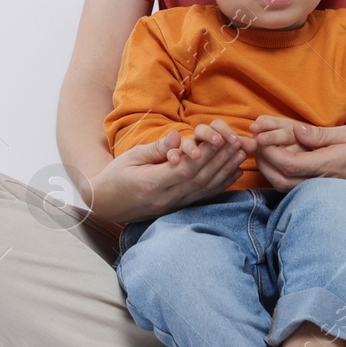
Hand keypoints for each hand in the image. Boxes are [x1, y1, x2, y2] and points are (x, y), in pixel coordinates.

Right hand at [92, 119, 256, 222]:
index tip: (222, 138)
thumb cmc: (115, 176)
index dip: (206, 154)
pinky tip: (233, 174)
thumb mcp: (131, 157)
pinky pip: (202, 197)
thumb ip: (156, 149)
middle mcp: (166, 198)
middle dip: (222, 160)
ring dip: (225, 171)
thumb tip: (176, 137)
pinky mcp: (176, 209)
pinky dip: (220, 185)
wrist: (104, 205)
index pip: (185, 168)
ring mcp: (172, 206)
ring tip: (241, 155)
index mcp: (152, 184)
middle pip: (200, 178)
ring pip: (204, 189)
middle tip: (240, 143)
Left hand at [248, 116, 345, 196]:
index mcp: (329, 165)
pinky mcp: (322, 192)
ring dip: (268, 170)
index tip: (259, 134)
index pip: (290, 163)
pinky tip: (274, 163)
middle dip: (263, 161)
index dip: (270, 151)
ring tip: (259, 151)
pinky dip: (279, 176)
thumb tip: (296, 131)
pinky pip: (295, 187)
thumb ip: (321, 135)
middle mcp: (323, 182)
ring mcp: (322, 189)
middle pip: (281, 179)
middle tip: (253, 142)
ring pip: (285, 187)